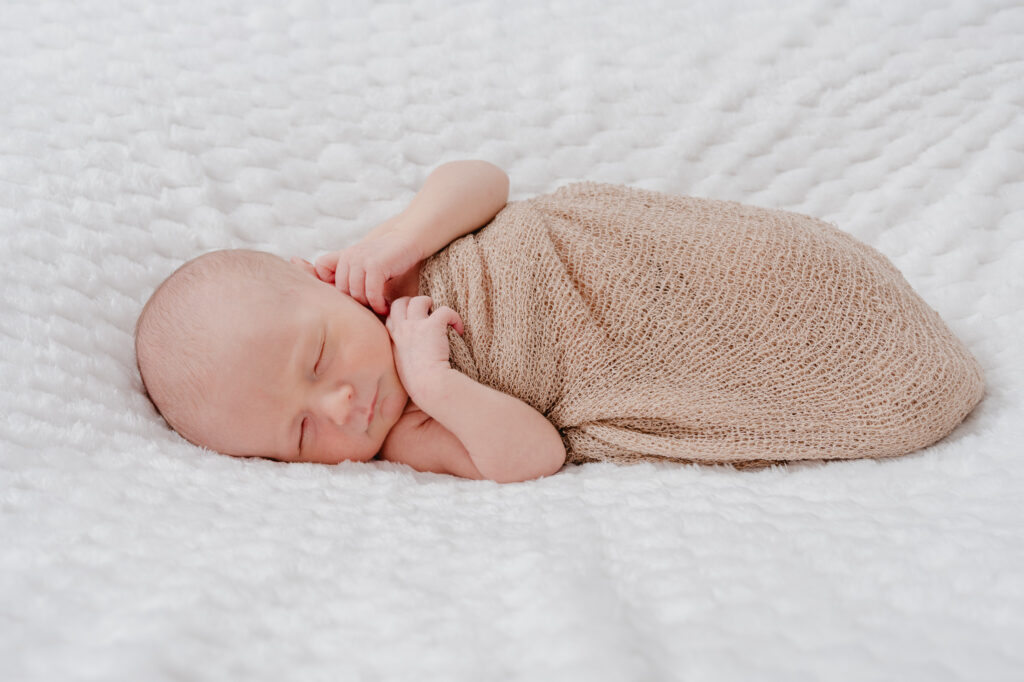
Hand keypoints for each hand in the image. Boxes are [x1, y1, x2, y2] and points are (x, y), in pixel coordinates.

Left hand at [292, 221, 422, 314]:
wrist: (408, 239)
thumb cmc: (389, 259)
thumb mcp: (365, 265)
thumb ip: (351, 277)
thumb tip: (337, 304)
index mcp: (343, 258)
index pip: (323, 278)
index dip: (337, 293)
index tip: (354, 301)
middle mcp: (348, 257)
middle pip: (341, 291)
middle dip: (356, 304)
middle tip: (370, 310)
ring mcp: (360, 260)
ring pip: (356, 294)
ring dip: (369, 306)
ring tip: (379, 309)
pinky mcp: (375, 265)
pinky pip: (371, 293)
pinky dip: (378, 304)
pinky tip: (385, 307)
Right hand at [385, 296, 463, 400]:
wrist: (428, 386)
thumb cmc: (418, 383)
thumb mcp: (402, 367)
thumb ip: (404, 355)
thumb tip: (416, 352)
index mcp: (393, 339)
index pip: (390, 317)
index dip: (401, 315)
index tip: (412, 322)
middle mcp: (401, 329)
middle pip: (399, 302)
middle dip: (412, 302)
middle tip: (425, 311)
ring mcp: (415, 325)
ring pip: (420, 300)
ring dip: (431, 304)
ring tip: (441, 317)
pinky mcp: (433, 325)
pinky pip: (445, 310)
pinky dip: (454, 317)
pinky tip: (458, 329)